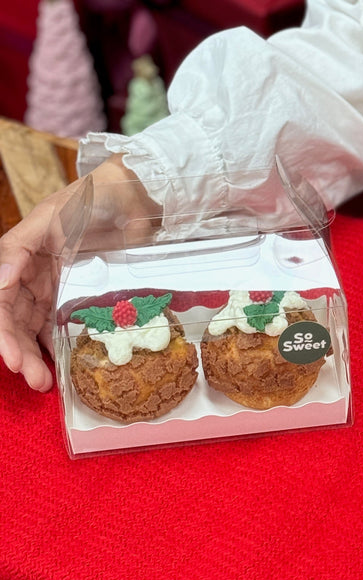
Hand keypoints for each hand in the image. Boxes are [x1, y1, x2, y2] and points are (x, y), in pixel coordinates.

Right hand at [0, 155, 159, 390]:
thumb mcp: (54, 214)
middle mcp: (31, 275)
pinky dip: (54, 346)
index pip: (1, 301)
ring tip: (44, 383)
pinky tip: (57, 367)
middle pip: (14, 320)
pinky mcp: (79, 295)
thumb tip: (0, 279)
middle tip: (35, 380)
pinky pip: (59, 325)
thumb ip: (21, 245)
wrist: (133, 196)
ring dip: (35, 356)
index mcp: (18, 257)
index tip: (14, 357)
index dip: (4, 331)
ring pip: (33, 328)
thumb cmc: (93, 198)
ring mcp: (55, 287)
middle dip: (19, 352)